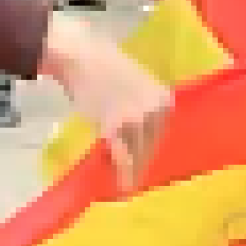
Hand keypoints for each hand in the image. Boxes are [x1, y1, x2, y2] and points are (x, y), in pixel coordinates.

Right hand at [39, 13, 172, 193]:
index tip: (143, 162)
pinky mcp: (116, 128)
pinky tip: (122, 189)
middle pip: (151, 146)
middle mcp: (156, 110)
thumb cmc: (103, 66)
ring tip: (127, 188)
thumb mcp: (136, 84)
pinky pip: (122, 158)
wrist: (80, 56)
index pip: (160, 133)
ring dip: (133, 173)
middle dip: (142, 163)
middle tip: (133, 181)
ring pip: (138, 155)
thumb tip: (142, 133)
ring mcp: (137, 120)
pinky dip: (124, 175)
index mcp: (165, 98)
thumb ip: (144, 107)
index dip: (149, 150)